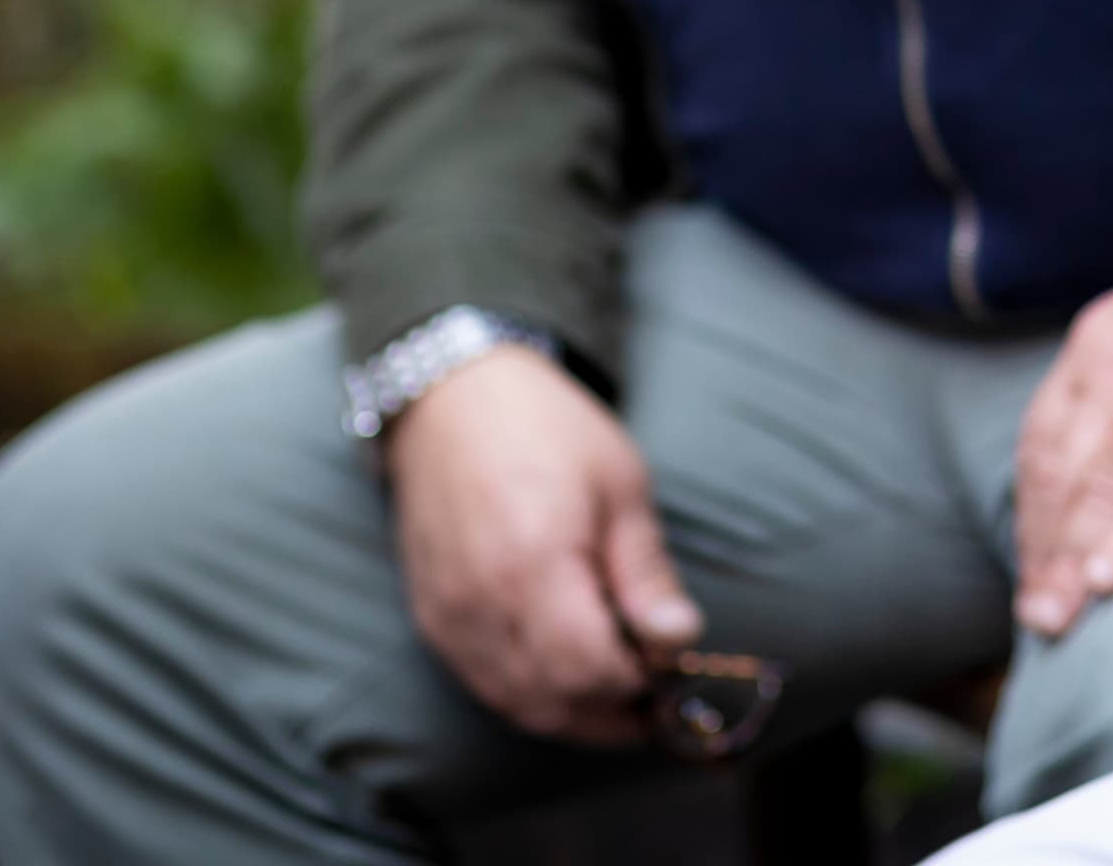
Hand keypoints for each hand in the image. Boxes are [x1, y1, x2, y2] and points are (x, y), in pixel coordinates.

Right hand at [385, 344, 702, 741]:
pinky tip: (568, 673)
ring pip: (517, 704)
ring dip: (575, 712)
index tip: (673, 665)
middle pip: (553, 700)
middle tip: (657, 693)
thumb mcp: (621, 486)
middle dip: (613, 710)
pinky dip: (531, 694)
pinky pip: (484, 685)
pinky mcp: (432, 619)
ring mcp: (449, 617)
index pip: (590, 669)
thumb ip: (646, 573)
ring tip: (620, 688)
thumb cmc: (548, 430)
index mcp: (534, 564)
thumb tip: (679, 640)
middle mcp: (481, 603)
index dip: (639, 681)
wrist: (454, 400)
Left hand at [1012, 267, 1112, 637]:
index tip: (1033, 562)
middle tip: (1036, 615)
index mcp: (1098, 345)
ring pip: (1098, 492)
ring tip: (1057, 621)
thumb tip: (1109, 453)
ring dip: (1069, 563)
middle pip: (1061, 476)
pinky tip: (1107, 583)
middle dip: (1043, 551)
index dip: (1034, 510)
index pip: (1043, 442)